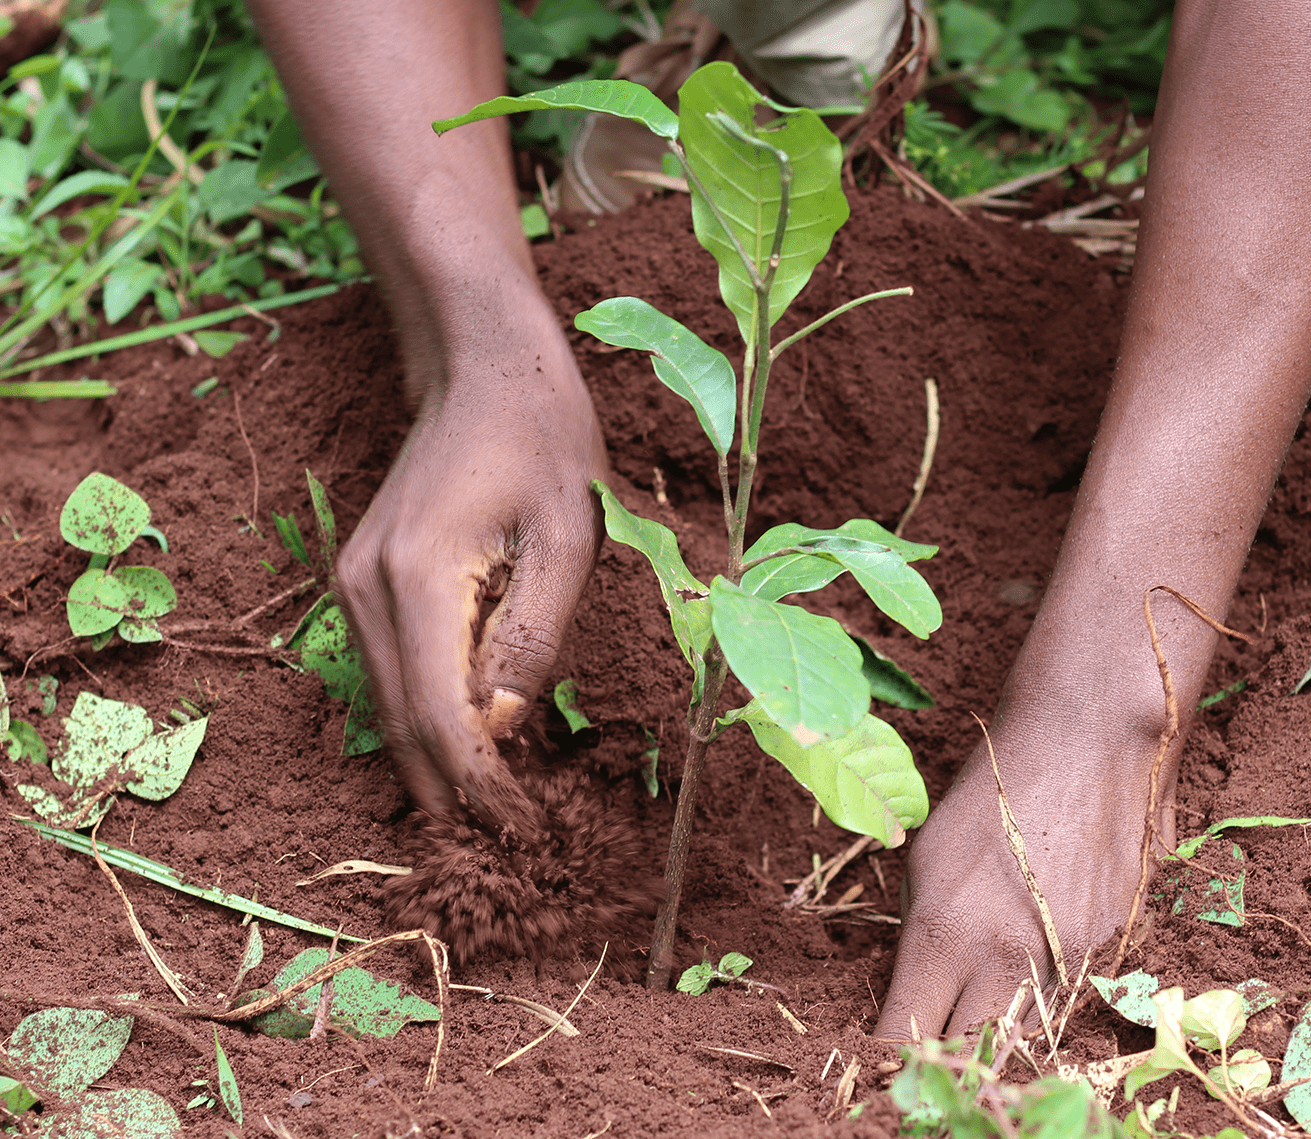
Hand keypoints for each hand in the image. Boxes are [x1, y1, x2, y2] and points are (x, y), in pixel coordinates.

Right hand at [337, 292, 607, 834]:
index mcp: (420, 577)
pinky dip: (423, 720)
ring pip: (389, 705)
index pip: (442, 717)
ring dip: (435, 765)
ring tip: (488, 817)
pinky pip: (391, 671)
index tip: (523, 833)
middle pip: (403, 724)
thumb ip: (534, 633)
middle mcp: (367, 589)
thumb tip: (503, 724)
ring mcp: (355, 585)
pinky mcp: (364, 582)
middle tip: (508, 847)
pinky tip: (463, 750)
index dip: (482, 786)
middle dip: (454, 793)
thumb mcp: (569, 533)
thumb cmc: (541, 436)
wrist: (482, 366)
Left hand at [874, 699, 1171, 1041]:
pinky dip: (1054, 980)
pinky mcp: (1118, 946)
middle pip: (971, 1054)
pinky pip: (1076, 988)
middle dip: (950, 1055)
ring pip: (1028, 1029)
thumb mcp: (926, 857)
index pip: (905, 1035)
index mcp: (943, 933)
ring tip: (992, 980)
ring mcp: (1071, 958)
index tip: (888, 1053)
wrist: (1088, 737)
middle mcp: (1008, 957)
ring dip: (1005, 1019)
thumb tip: (918, 992)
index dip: (892, 1052)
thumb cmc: (993, 785)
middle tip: (939, 1036)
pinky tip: (1048, 934)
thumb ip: (919, 934)